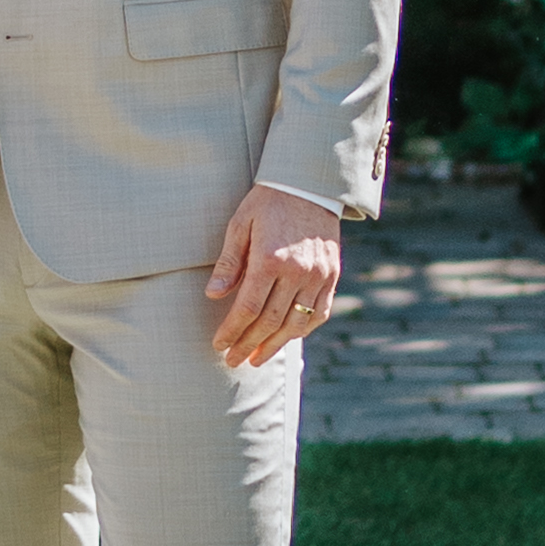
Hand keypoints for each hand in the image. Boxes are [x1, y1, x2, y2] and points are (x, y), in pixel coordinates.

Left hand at [206, 184, 343, 371]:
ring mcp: (318, 275)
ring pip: (296, 323)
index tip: (219, 345)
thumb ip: (228, 263)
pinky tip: (287, 339)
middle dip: (248, 345)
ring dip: (275, 345)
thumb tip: (212, 295)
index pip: (247, 308)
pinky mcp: (332, 275)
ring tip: (256, 359)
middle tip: (233, 361)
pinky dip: (303, 330)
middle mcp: (297, 271)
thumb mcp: (240, 225)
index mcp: (269, 258)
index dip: (232, 331)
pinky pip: (319, 313)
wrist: (309, 184)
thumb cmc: (268, 203)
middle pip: (269, 321)